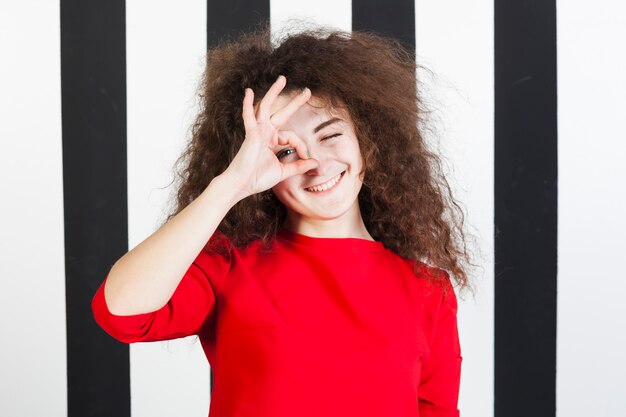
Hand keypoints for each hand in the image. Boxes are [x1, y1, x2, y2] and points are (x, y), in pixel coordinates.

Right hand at [222, 75, 319, 198]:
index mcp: (272, 141)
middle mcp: (265, 134)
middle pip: (282, 114)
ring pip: (267, 108)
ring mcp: (257, 132)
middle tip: (307, 92)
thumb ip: (298, 166)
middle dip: (295, 103)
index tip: (306, 158)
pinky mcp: (251, 134)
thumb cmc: (258, 178)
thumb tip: (315, 163)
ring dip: (274, 93)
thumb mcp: (283, 172)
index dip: (301, 147)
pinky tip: (248, 92)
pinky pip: (249, 116)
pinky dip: (248, 104)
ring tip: (282, 80)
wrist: (242, 185)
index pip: (292, 137)